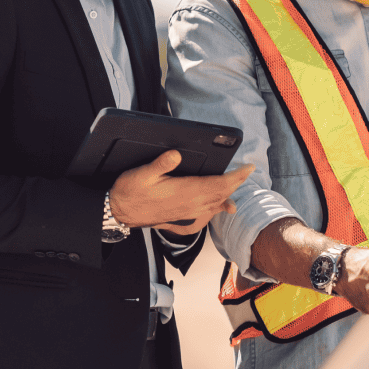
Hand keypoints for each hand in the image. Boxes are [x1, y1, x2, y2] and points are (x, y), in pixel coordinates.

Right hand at [109, 151, 253, 233]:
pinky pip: (208, 210)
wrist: (120, 213)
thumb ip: (160, 164)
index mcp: (185, 191)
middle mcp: (191, 203)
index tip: (248, 168)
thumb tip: (176, 154)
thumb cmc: (130, 192)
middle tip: (248, 170)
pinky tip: (224, 206)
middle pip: (222, 192)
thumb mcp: (141, 173)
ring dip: (230, 192)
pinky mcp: (183, 214)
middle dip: (237, 181)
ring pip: (216, 202)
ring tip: (239, 182)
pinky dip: (219, 206)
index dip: (236, 176)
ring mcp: (188, 211)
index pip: (218, 183)